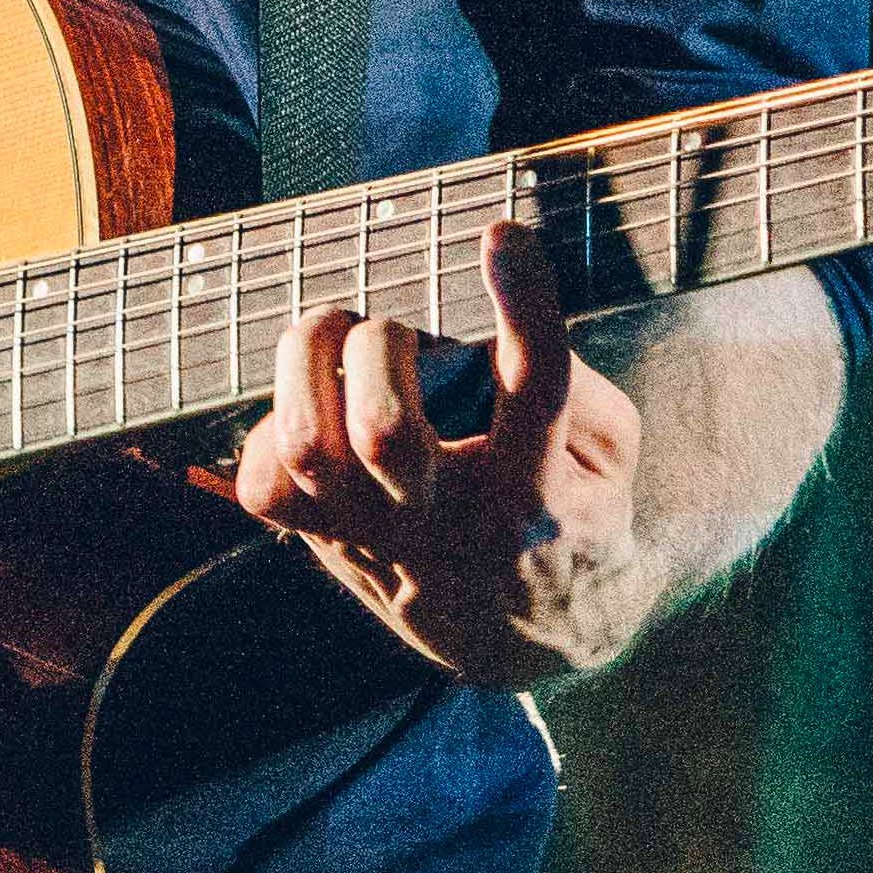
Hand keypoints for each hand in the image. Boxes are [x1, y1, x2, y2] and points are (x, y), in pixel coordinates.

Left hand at [228, 218, 648, 689]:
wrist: (527, 634)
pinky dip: (273, 428)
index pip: (534, 388)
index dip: (522, 304)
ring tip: (332, 335)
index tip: (502, 238)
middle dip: (379, 344)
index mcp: (537, 490)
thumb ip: (568, 377)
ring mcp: (377, 538)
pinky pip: (264, 485)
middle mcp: (450, 521)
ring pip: (308, 450)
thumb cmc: (571, 509)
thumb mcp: (607, 449)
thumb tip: (494, 307)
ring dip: (307, 366)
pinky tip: (312, 407)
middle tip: (393, 324)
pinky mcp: (326, 545)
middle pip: (384, 429)